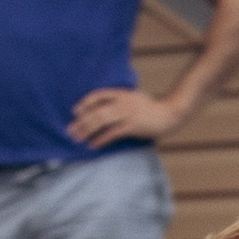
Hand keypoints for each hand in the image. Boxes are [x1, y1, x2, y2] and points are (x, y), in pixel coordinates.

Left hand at [67, 85, 181, 147]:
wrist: (168, 113)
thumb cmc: (150, 107)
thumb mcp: (134, 98)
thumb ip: (120, 100)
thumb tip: (104, 108)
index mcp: (122, 93)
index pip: (98, 95)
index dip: (85, 102)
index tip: (75, 111)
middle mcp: (122, 102)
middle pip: (96, 111)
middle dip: (81, 122)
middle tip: (70, 131)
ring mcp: (127, 114)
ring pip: (101, 121)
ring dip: (87, 131)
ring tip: (77, 139)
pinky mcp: (132, 126)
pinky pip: (112, 133)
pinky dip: (101, 139)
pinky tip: (93, 145)